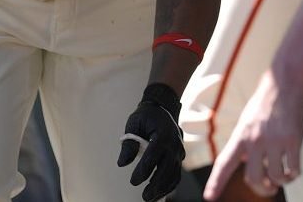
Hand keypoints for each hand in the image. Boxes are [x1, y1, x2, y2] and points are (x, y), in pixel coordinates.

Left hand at [118, 84, 184, 201]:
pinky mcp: (179, 158)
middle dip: (155, 185)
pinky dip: (169, 186)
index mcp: (162, 134)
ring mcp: (179, 152)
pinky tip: (159, 194)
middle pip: (166, 169)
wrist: (163, 109)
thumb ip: (129, 143)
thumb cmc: (146, 116)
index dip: (143, 170)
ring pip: (173, 174)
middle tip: (144, 196)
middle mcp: (174, 144)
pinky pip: (176, 175)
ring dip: (163, 189)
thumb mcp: (134, 123)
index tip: (133, 181)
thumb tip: (122, 164)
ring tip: (150, 198)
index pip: (153, 156)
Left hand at [204, 71, 302, 199]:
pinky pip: (293, 170)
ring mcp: (275, 141)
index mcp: (240, 135)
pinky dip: (293, 174)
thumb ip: (246, 142)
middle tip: (269, 186)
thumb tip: (247, 162)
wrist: (286, 83)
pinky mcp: (294, 141)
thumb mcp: (248, 121)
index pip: (225, 163)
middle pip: (253, 179)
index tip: (209, 197)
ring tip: (283, 174)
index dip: (216, 182)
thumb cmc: (267, 102)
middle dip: (262, 187)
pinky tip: (292, 168)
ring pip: (276, 177)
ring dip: (280, 181)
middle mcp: (255, 140)